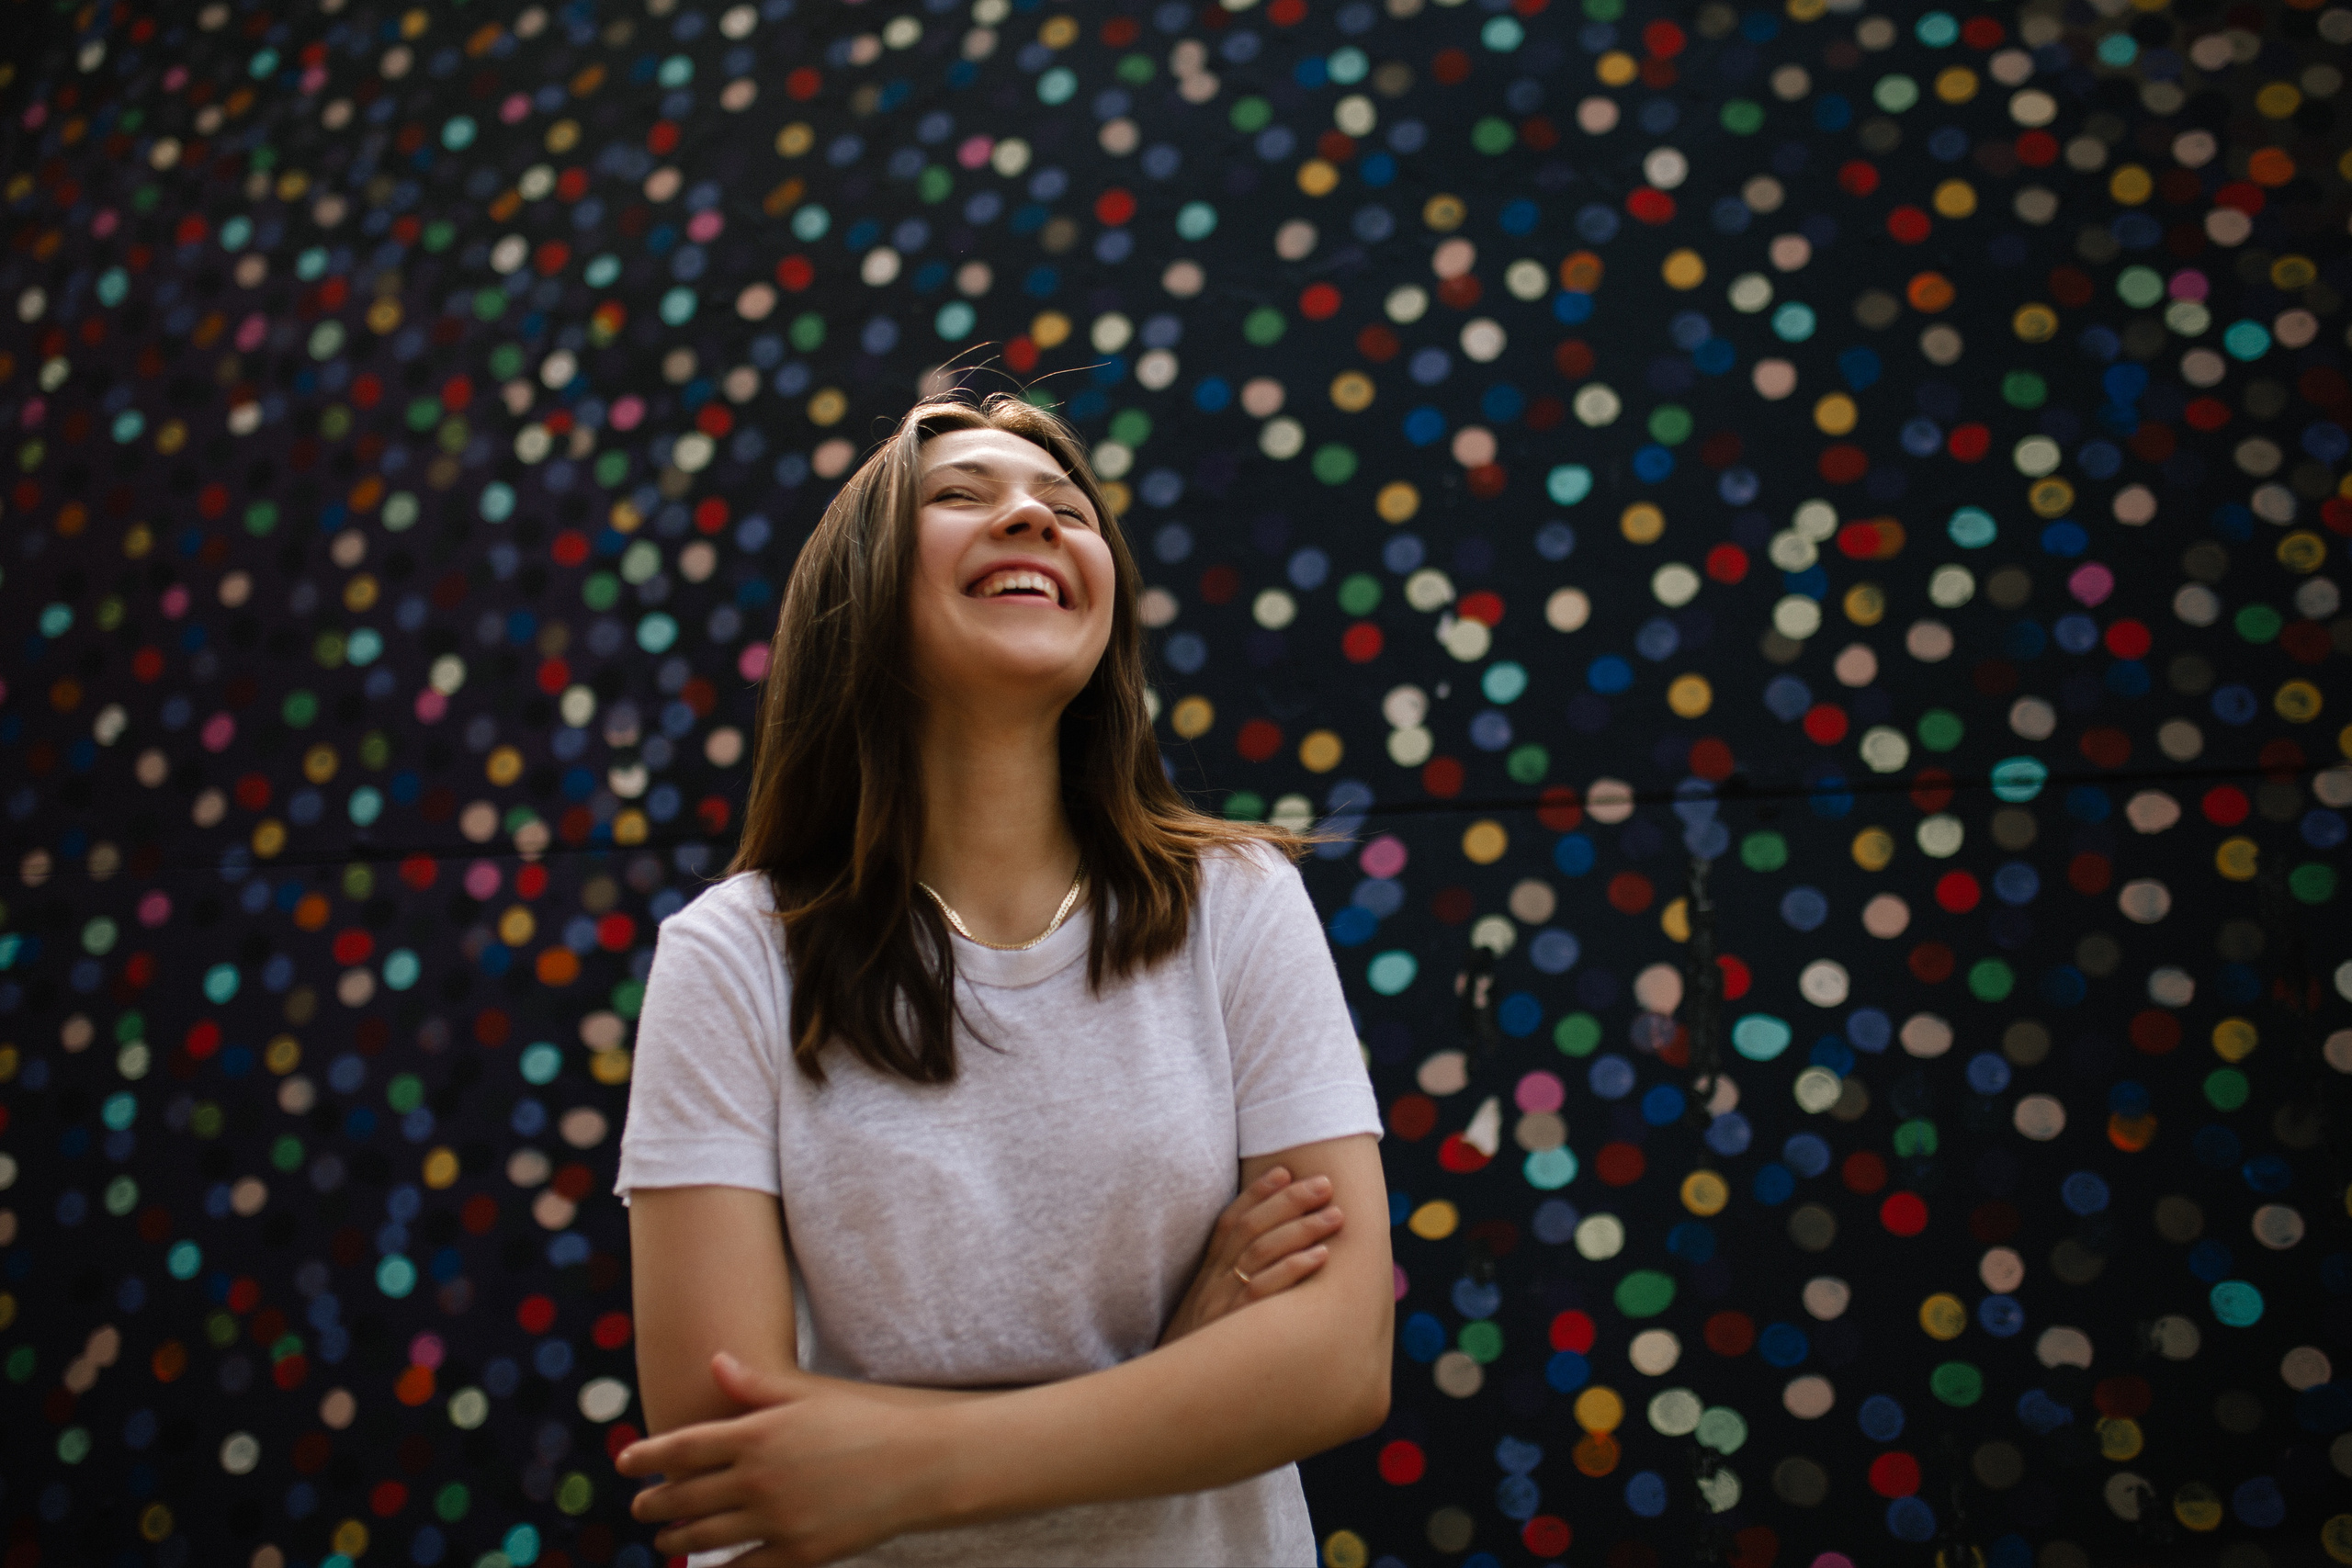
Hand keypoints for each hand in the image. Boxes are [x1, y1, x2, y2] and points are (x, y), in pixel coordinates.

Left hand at [617, 1352, 947, 1566]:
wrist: (917, 1466)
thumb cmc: (863, 1423)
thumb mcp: (807, 1397)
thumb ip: (755, 1386)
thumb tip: (715, 1362)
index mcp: (757, 1434)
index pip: (681, 1447)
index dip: (646, 1456)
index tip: (625, 1463)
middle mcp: (758, 1476)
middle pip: (684, 1496)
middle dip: (655, 1504)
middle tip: (640, 1508)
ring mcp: (776, 1517)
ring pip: (704, 1536)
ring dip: (676, 1540)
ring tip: (665, 1541)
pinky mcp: (797, 1551)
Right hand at [1157, 1166, 1344, 1347]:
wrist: (1163, 1407)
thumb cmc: (1192, 1364)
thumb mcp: (1202, 1322)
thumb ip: (1225, 1294)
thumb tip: (1265, 1270)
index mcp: (1202, 1278)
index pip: (1228, 1223)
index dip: (1256, 1194)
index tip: (1285, 1171)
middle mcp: (1209, 1285)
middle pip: (1249, 1229)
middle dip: (1289, 1202)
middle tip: (1324, 1185)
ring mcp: (1219, 1306)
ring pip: (1260, 1253)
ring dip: (1301, 1229)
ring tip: (1335, 1215)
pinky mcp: (1230, 1329)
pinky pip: (1263, 1291)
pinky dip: (1293, 1269)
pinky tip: (1321, 1257)